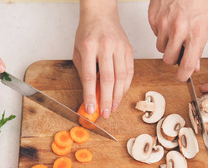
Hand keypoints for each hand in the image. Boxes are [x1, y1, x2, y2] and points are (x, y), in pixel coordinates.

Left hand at [73, 1, 133, 118]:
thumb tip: (90, 94)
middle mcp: (106, 46)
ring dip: (118, 96)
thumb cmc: (87, 33)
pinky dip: (125, 86)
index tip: (91, 108)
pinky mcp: (129, 50)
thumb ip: (84, 71)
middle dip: (107, 99)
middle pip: (108, 79)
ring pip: (121, 77)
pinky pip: (129, 72)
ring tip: (113, 107)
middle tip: (105, 113)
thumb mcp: (78, 51)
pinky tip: (120, 95)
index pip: (90, 76)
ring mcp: (120, 47)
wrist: (101, 14)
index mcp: (89, 46)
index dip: (90, 95)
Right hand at [148, 0, 207, 81]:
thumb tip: (195, 66)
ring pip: (160, 48)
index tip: (182, 78)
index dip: (183, 76)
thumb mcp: (206, 25)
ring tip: (174, 32)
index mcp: (195, 33)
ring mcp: (164, 24)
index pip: (187, 64)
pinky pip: (155, 34)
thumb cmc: (198, 1)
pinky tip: (168, 22)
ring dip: (166, 44)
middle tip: (178, 50)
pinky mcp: (153, 18)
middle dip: (172, 58)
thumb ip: (199, 48)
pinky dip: (161, 32)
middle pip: (168, 59)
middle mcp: (178, 30)